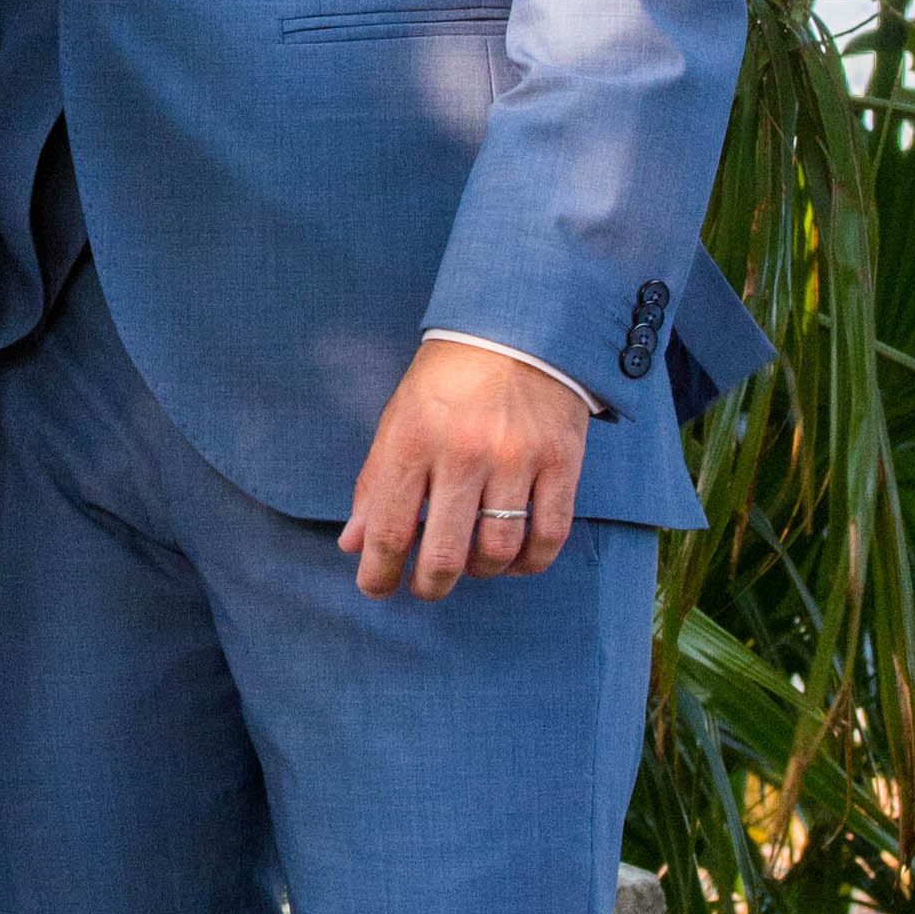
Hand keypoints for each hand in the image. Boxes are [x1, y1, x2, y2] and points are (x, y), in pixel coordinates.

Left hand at [340, 336, 593, 599]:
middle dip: (429, 585)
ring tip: (471, 565)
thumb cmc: (446, 380)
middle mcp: (463, 452)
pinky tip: (514, 558)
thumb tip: (353, 546)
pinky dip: (529, 562)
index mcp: (413, 440)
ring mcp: (516, 458)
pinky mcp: (560, 461)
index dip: (378, 573)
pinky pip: (548, 536)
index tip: (376, 586)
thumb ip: (375, 485)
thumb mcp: (398, 421)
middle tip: (426, 586)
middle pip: (444, 553)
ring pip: (497, 551)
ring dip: (480, 573)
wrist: (516, 327)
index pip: (389, 530)